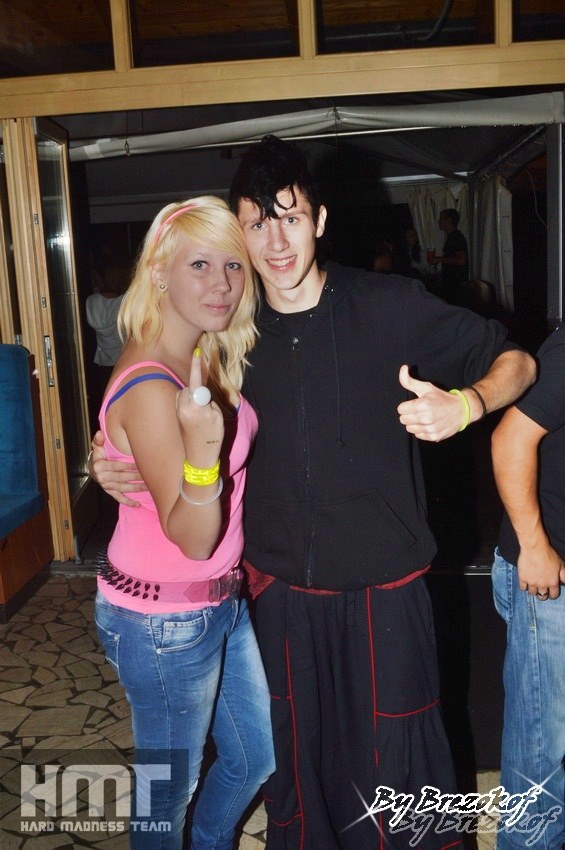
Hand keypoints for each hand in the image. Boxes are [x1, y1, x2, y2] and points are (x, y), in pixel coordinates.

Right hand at [89, 430, 144, 506]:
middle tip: (149, 475)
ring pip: (124, 488)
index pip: (117, 466)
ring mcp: (107, 486)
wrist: (93, 468)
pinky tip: (137, 504)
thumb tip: (100, 434)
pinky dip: (128, 502)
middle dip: (136, 476)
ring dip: (136, 488)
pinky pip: (119, 498)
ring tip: (149, 487)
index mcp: (100, 466)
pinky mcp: (110, 492)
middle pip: (122, 477)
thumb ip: (98, 440)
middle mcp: (103, 477)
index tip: (140, 463)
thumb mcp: (97, 447)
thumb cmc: (99, 456)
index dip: (129, 465)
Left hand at [176, 350, 223, 468]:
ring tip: (200, 413)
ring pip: (185, 393)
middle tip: (207, 407)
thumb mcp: (217, 417)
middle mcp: (184, 408)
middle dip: (198, 390)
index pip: (197, 382)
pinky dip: (188, 401)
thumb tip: (202, 392)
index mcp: (197, 408)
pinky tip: (193, 414)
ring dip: (192, 396)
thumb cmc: (212, 438)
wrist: (199, 458)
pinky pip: (182, 400)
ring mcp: (178, 411)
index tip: (197, 352)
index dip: (197, 367)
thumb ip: (209, 401)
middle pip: (190, 387)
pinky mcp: (176, 415)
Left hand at [397, 365, 466, 441]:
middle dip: (409, 414)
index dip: (406, 406)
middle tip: (418, 411)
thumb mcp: (426, 387)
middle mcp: (426, 418)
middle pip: (403, 420)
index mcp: (422, 404)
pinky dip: (422, 430)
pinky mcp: (434, 436)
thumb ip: (410, 381)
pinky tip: (429, 424)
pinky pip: (418, 435)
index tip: (414, 404)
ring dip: (414, 423)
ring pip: (409, 428)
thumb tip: (403, 368)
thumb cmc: (442, 397)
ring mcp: (430, 428)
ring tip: (423, 417)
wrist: (461, 410)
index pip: (400, 409)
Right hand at [517, 542, 563, 599]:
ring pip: (532, 593)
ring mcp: (532, 582)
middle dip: (543, 594)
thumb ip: (564, 575)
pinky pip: (522, 588)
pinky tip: (526, 581)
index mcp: (553, 583)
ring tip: (533, 584)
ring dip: (533, 590)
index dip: (552, 594)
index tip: (550, 592)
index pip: (553, 595)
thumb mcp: (561, 564)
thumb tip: (564, 582)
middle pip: (542, 596)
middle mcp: (542, 585)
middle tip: (541, 590)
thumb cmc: (549, 554)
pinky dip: (524, 586)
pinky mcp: (522, 578)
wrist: (535, 547)